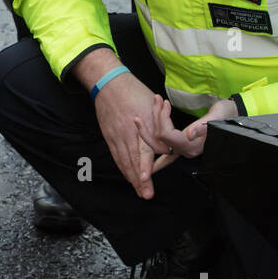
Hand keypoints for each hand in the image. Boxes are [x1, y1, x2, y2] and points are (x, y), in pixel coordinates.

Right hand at [76, 50, 165, 198]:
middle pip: (135, 159)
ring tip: (139, 191)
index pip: (147, 148)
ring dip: (132, 177)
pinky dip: (123, 168)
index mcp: (143, 123)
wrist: (109, 83)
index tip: (148, 178)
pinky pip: (117, 156)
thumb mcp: (152, 105)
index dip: (147, 165)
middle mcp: (130, 132)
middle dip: (141, 179)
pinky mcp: (110, 136)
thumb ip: (159, 125)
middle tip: (146, 194)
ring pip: (125, 161)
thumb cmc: (134, 92)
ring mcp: (118, 135)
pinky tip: (128, 177)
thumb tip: (168, 143)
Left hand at [139, 96, 237, 167]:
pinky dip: (152, 134)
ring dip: (151, 124)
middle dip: (153, 119)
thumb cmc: (228, 115)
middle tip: (155, 100)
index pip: (167, 135)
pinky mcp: (183, 143)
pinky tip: (144, 125)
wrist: (236, 115)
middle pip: (159, 140)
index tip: (165, 103)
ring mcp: (184, 148)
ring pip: (159, 142)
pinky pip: (163, 143)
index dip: (162, 118)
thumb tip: (189, 134)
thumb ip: (203, 127)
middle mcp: (186, 150)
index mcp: (193, 145)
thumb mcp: (217, 117)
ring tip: (154, 104)